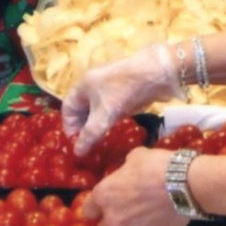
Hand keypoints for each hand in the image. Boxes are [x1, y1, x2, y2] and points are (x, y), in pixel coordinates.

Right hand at [62, 42, 180, 154]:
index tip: (74, 144)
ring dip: (97, 126)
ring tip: (99, 143)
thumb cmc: (124, 90)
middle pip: (82, 109)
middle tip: (87, 147)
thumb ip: (89, 135)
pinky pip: (111, 108)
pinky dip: (109, 120)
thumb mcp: (104, 115)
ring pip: (97, 110)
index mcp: (83, 85)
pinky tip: (113, 132)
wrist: (157, 72)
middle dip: (83, 128)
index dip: (69, 127)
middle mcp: (94, 84)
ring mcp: (110, 87)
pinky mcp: (124, 91)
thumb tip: (77, 153)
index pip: (67, 108)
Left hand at [83, 146, 186, 225]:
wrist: (183, 183)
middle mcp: (113, 219)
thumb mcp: (137, 156)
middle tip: (123, 216)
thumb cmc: (155, 165)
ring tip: (144, 222)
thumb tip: (128, 170)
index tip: (103, 205)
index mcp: (104, 196)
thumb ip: (127, 167)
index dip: (95, 208)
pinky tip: (162, 225)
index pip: (88, 211)